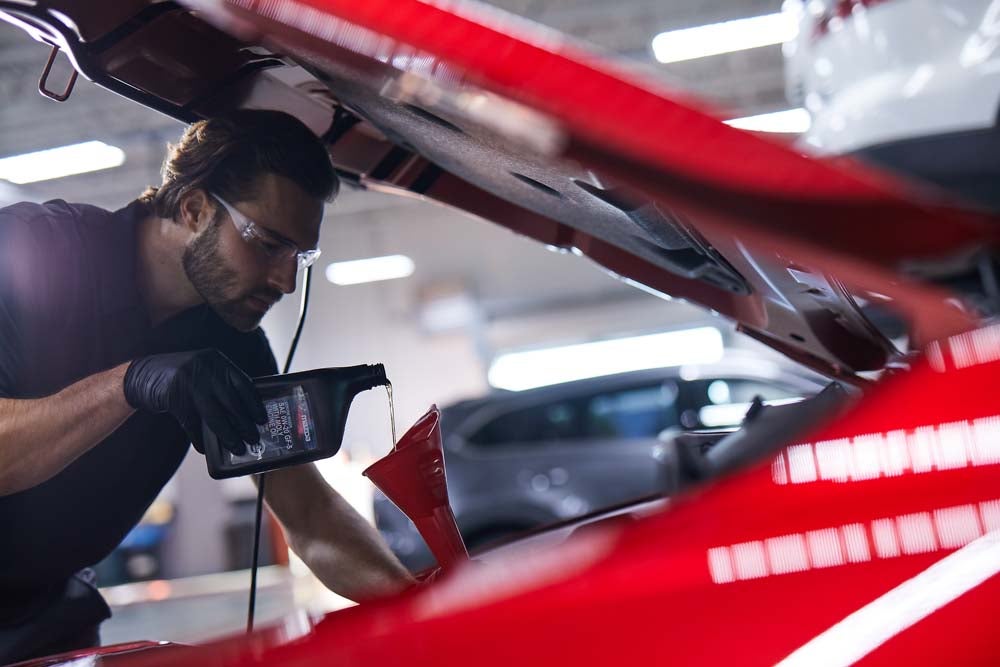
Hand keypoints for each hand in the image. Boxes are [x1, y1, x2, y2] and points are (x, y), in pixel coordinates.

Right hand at [123, 349, 266, 454]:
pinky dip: (199, 438)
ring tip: (237, 447)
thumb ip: (222, 386)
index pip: (243, 384)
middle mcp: (205, 369)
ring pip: (214, 415)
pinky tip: (205, 449)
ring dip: (227, 435)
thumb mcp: (204, 373)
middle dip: (244, 424)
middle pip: (231, 402)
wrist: (143, 374)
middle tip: (253, 439)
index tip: (262, 419)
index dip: (254, 404)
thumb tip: (245, 416)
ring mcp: (189, 383)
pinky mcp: (174, 398)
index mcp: (217, 361)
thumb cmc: (182, 377)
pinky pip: (192, 423)